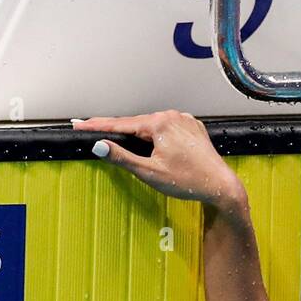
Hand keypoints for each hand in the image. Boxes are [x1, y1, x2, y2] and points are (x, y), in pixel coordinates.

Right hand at [74, 111, 246, 210]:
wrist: (220, 185)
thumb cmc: (189, 181)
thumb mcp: (150, 172)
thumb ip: (123, 158)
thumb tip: (99, 147)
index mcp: (160, 123)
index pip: (121, 123)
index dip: (98, 126)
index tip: (79, 124)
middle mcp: (173, 116)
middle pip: (137, 123)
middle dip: (116, 128)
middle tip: (93, 128)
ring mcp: (184, 120)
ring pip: (152, 125)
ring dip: (138, 132)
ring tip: (118, 136)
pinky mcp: (192, 128)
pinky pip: (167, 127)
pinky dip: (155, 133)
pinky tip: (149, 141)